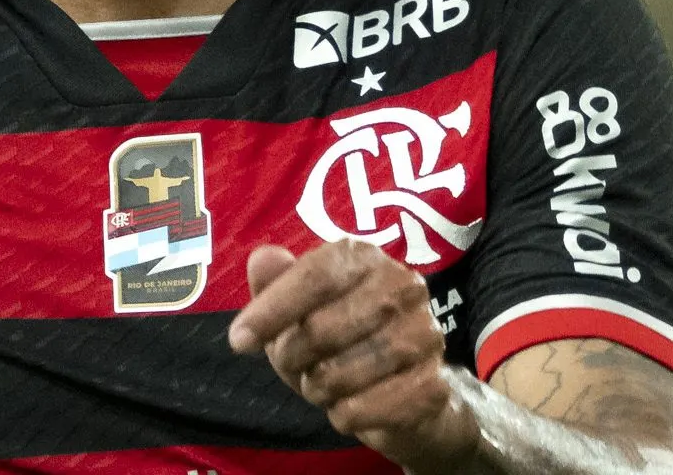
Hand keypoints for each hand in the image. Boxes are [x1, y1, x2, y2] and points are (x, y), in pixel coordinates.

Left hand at [227, 240, 479, 471]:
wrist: (406, 392)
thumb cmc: (340, 341)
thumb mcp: (297, 312)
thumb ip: (275, 284)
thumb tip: (262, 258)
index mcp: (365, 257)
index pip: (313, 277)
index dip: (271, 311)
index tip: (238, 341)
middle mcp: (403, 286)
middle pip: (323, 328)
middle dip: (292, 357)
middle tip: (293, 367)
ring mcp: (425, 334)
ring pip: (343, 372)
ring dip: (318, 389)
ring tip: (321, 386)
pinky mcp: (434, 383)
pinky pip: (368, 407)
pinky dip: (345, 415)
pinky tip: (346, 408)